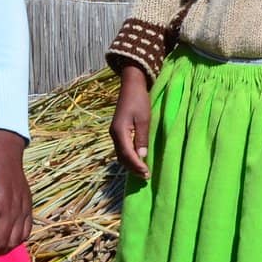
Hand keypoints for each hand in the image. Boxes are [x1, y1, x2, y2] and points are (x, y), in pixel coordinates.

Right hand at [110, 64, 151, 179]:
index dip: (137, 165)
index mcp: (119, 132)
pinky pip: (122, 149)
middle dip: (133, 168)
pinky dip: (129, 157)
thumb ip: (142, 138)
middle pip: (121, 157)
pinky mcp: (118, 131)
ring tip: (142, 171)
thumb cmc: (139, 100)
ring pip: (120, 154)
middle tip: (146, 176)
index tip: (147, 174)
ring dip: (130, 164)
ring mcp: (114, 132)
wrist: (131, 85)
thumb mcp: (144, 119)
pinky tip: (137, 159)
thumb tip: (142, 157)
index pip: (127, 154)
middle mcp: (114, 134)